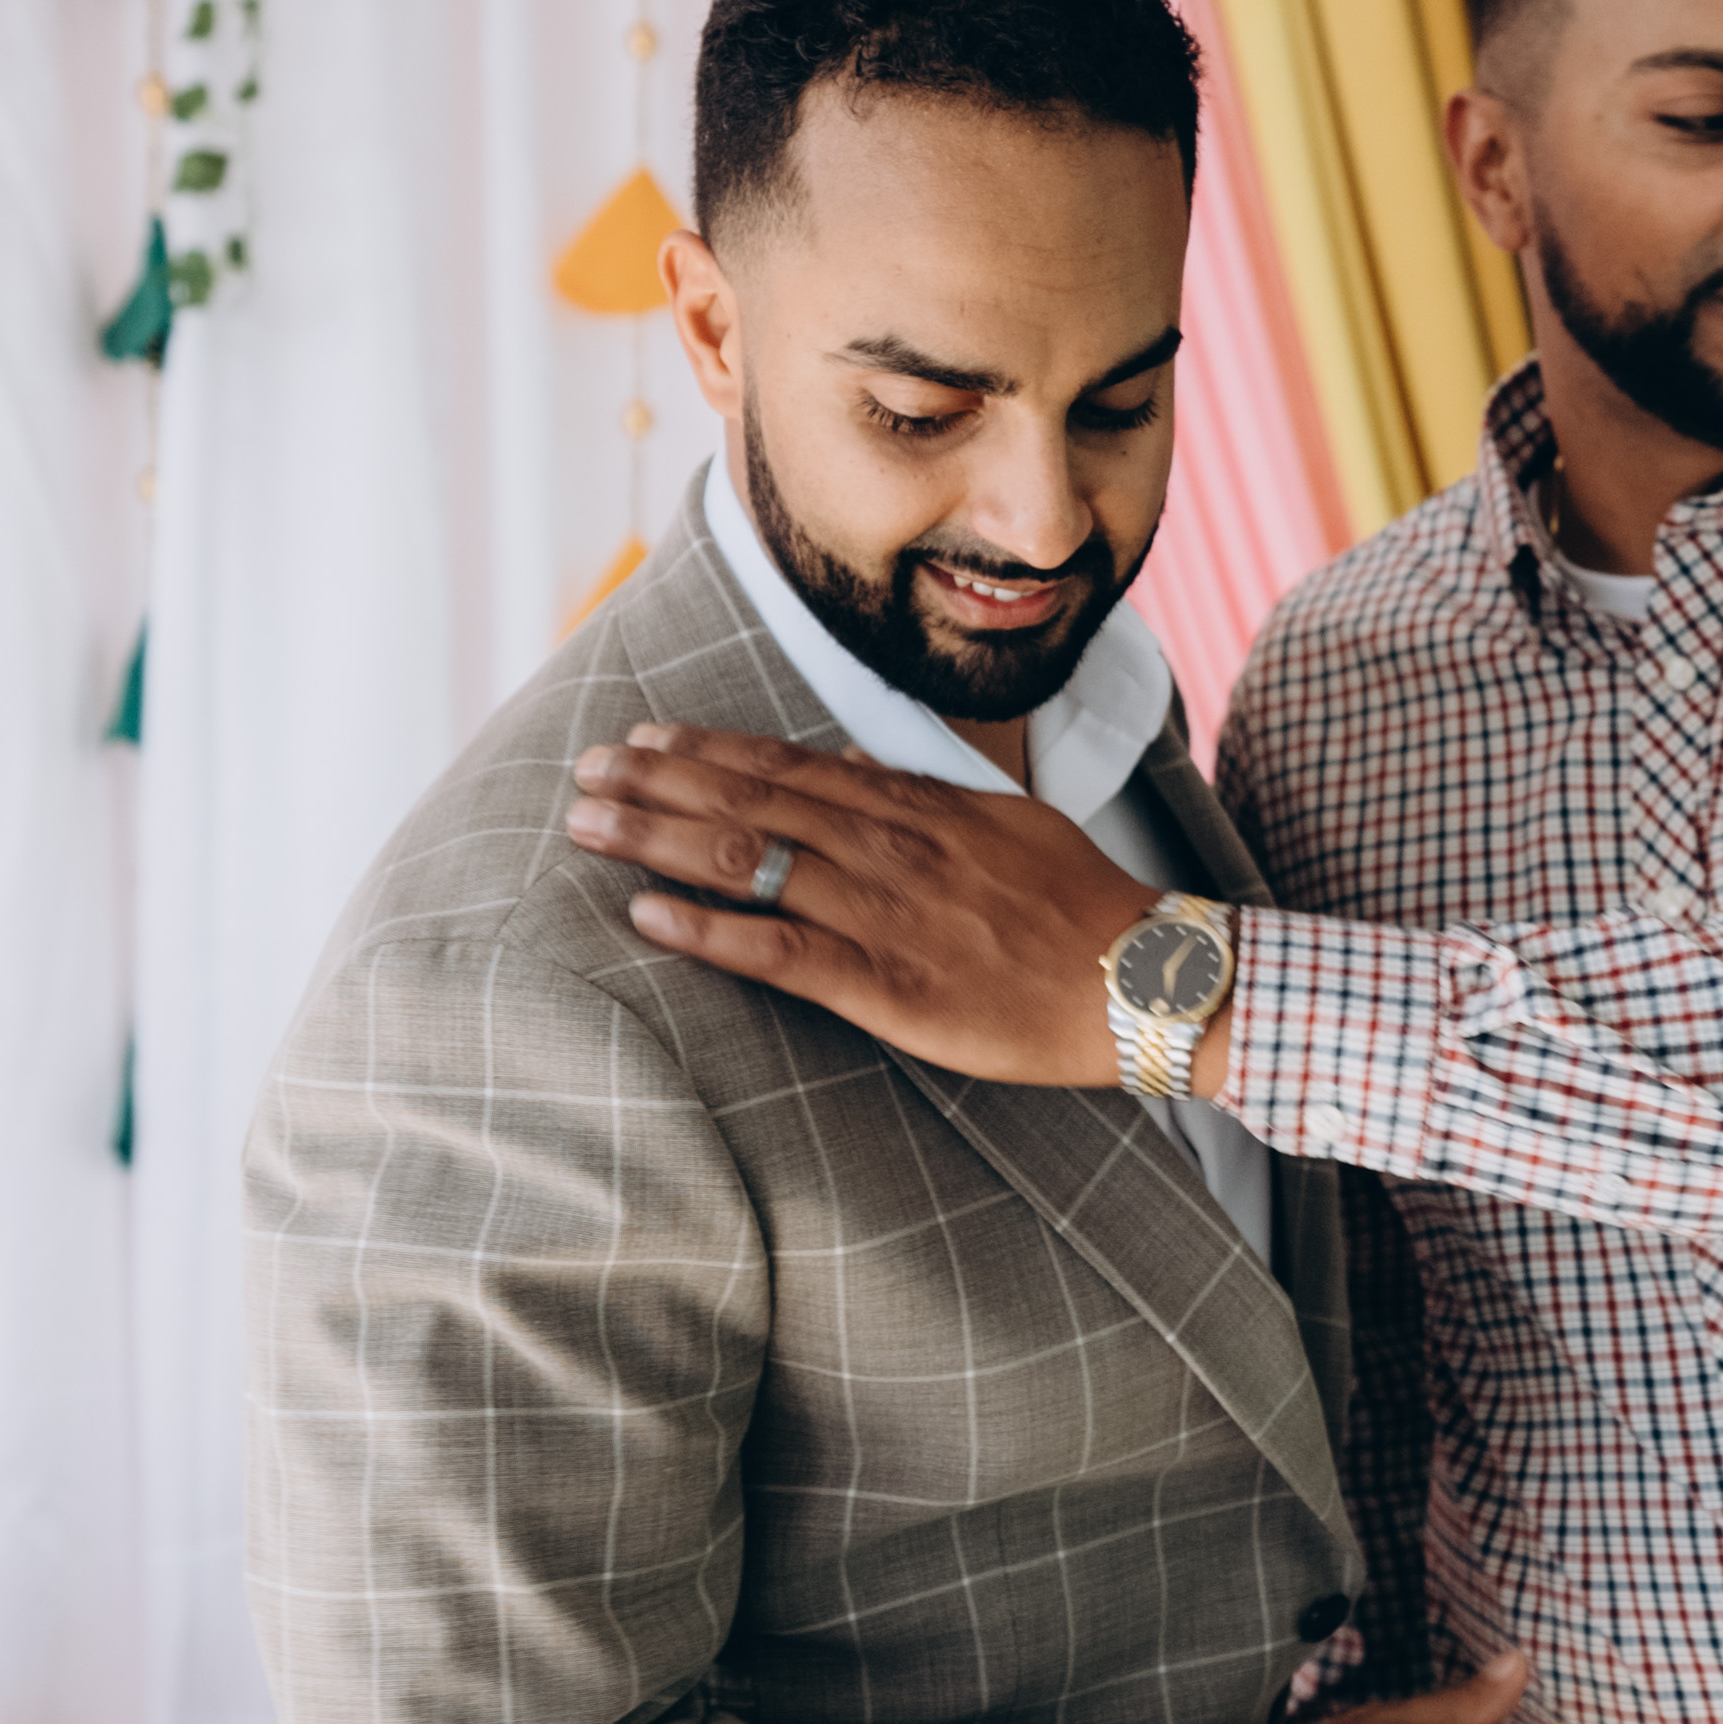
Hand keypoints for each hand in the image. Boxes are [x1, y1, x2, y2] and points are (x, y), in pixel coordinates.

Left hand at [564, 726, 1156, 1084]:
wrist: (1139, 979)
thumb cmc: (1076, 903)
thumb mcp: (1002, 817)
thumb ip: (916, 789)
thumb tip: (842, 754)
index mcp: (914, 806)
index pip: (787, 764)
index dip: (704, 748)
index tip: (641, 736)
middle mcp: (888, 847)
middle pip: (749, 800)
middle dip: (657, 782)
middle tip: (583, 771)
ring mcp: (884, 914)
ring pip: (749, 861)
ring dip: (658, 839)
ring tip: (586, 826)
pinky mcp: (886, 987)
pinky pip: (779, 952)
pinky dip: (708, 931)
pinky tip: (646, 916)